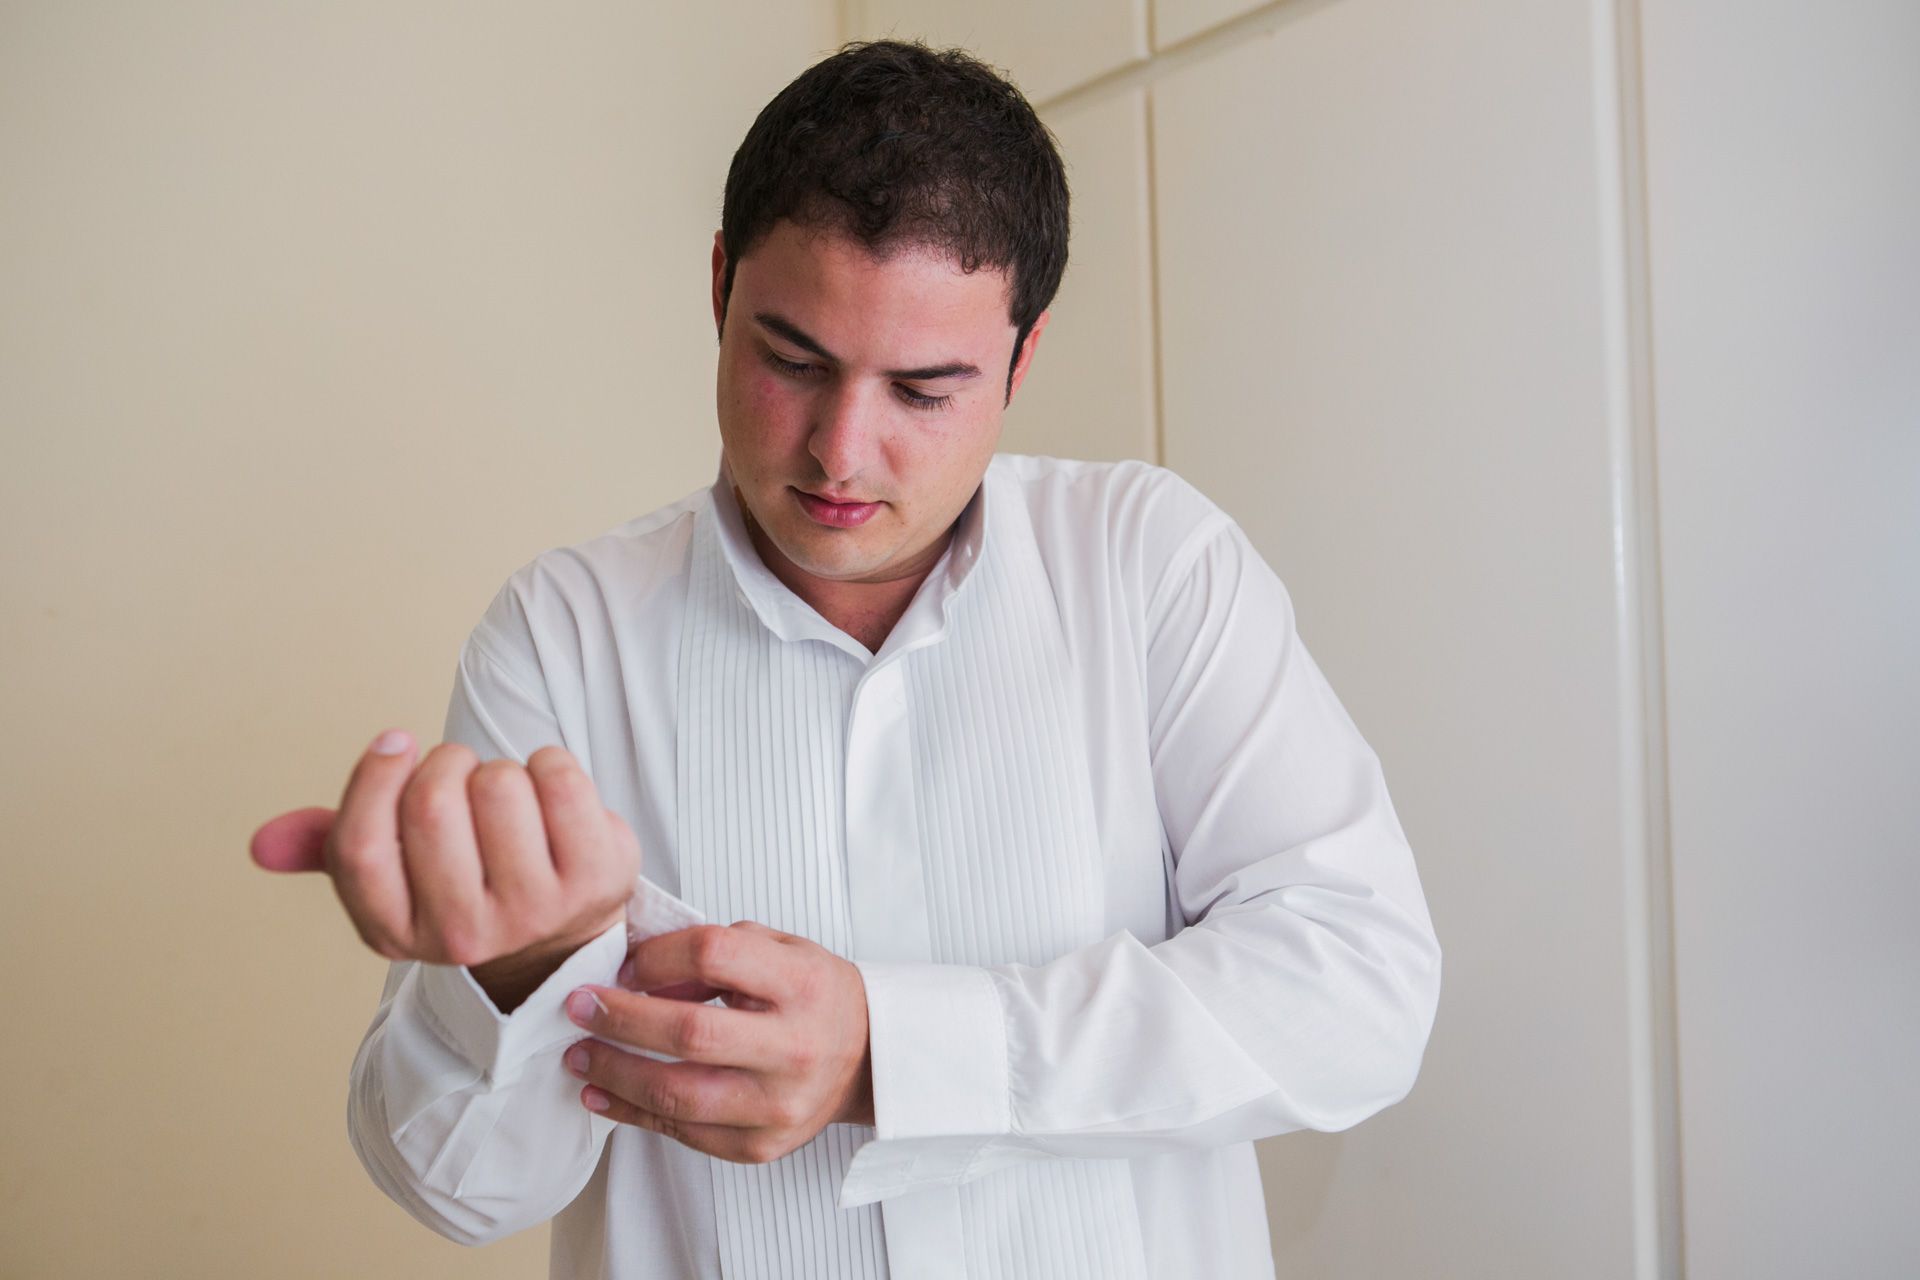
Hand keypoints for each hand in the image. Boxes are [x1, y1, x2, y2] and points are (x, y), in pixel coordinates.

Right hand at [248, 730, 641, 971]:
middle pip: (431, 806)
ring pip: (498, 786)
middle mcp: (462, 936)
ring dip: (501, 770)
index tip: (397, 741)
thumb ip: (328, 847)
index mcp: (395, 932)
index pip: (361, 847)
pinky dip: (551, 764)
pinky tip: (550, 793)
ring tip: (508, 801)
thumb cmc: (466, 881)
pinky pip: (561, 780)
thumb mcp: (394, 873)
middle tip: (460, 773)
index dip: (373, 778)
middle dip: (445, 764)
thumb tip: (261, 844)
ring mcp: (533, 912)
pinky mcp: (595, 880)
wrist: (560, 935)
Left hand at [560, 921, 874, 1163]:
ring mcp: (777, 1104)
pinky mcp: (760, 1146)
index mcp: (800, 984)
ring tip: (579, 1054)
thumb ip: (715, 951)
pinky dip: (632, 1112)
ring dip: (614, 1073)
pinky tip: (601, 1092)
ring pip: (677, 1095)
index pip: (715, 956)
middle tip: (578, 1007)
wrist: (866, 1059)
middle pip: (689, 1032)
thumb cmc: (814, 997)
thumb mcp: (779, 950)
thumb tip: (637, 971)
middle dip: (619, 1018)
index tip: (625, 964)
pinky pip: (682, 1133)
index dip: (657, 957)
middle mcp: (794, 1047)